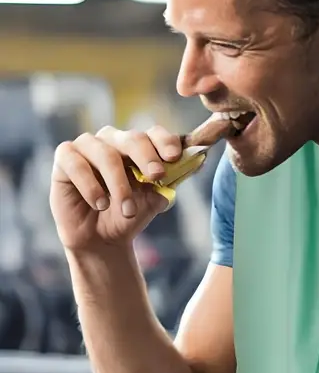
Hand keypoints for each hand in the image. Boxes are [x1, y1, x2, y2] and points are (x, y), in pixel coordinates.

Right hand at [50, 125, 183, 252]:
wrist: (101, 239)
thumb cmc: (129, 215)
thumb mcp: (154, 200)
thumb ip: (171, 182)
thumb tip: (199, 162)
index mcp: (139, 147)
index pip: (154, 134)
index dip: (165, 142)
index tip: (174, 158)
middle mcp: (114, 140)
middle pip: (132, 138)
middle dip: (147, 157)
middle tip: (157, 177)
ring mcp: (88, 146)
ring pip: (106, 154)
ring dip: (120, 184)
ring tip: (127, 210)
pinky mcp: (64, 157)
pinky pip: (76, 163)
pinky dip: (91, 185)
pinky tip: (100, 204)